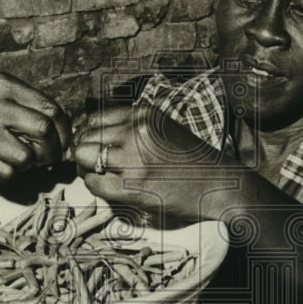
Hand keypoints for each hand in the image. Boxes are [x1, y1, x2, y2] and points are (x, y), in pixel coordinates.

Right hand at [0, 70, 70, 181]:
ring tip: (23, 157)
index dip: (64, 131)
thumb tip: (65, 133)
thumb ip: (32, 103)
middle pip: (42, 131)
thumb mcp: (3, 88)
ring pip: (26, 158)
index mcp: (3, 85)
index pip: (50, 110)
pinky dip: (13, 173)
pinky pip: (6, 174)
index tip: (63, 141)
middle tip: (47, 155)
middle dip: (52, 149)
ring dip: (31, 163)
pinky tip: (5, 162)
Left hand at [73, 105, 228, 222]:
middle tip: (92, 165)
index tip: (94, 147)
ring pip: (84, 158)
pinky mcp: (133, 186)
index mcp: (143, 114)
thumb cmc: (192, 160)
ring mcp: (133, 159)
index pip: (95, 119)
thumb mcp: (163, 128)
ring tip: (100, 176)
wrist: (219, 184)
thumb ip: (133, 126)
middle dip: (84, 152)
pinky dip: (96, 187)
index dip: (89, 135)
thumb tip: (94, 135)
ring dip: (87, 169)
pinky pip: (95, 183)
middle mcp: (135, 131)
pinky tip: (110, 189)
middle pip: (85, 137)